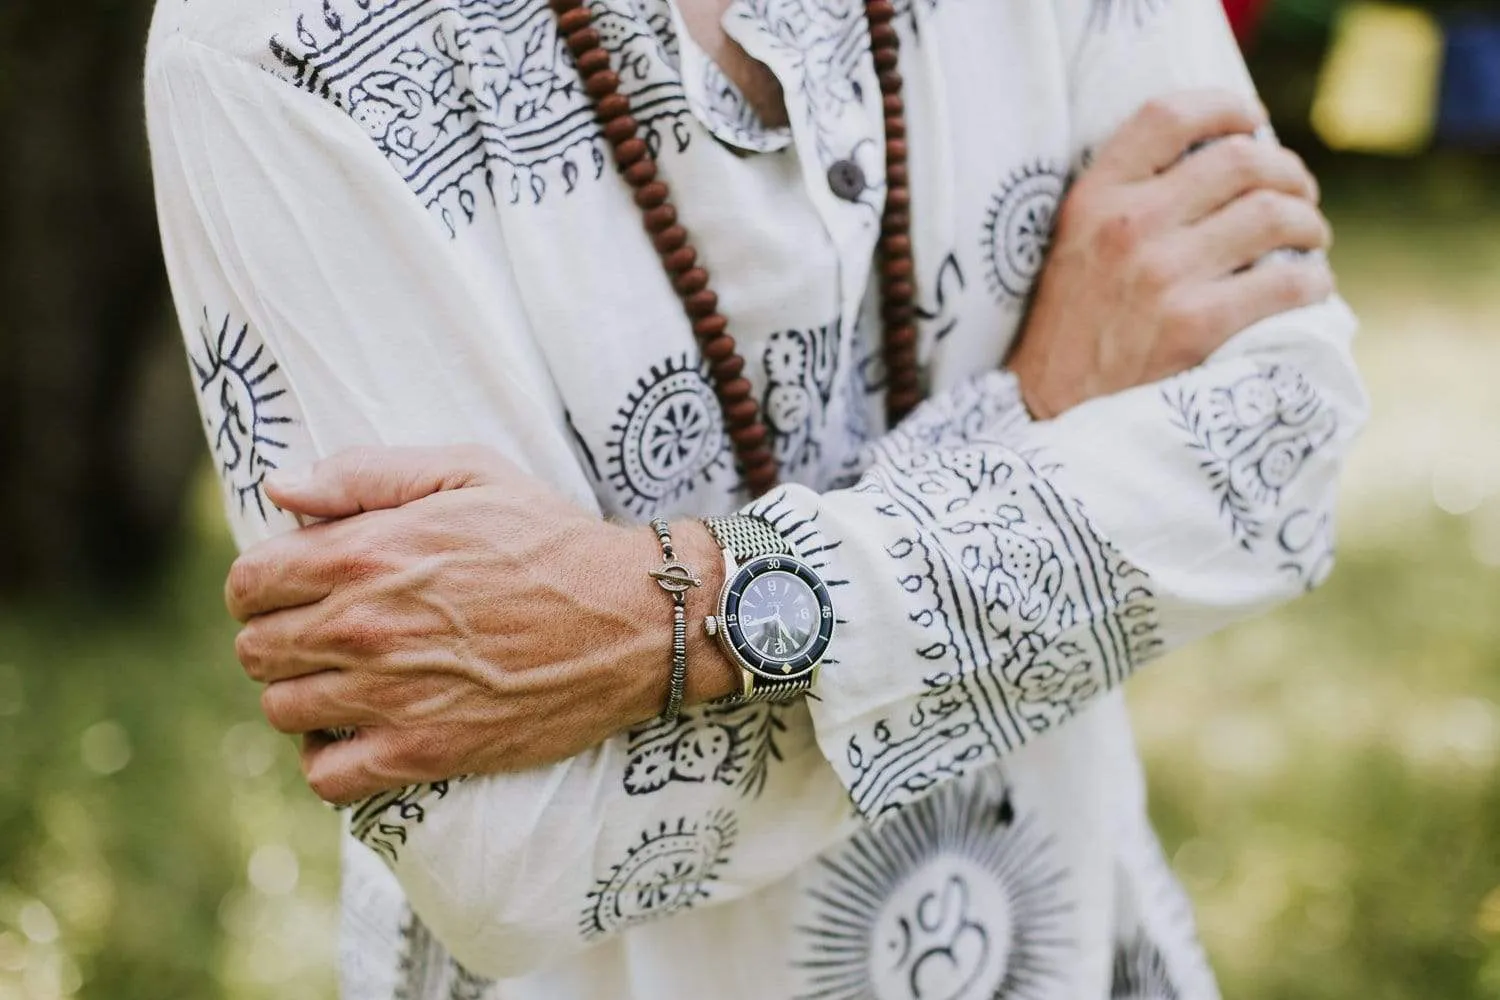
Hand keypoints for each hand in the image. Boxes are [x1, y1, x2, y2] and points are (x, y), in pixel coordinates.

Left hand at [226, 445, 733, 803]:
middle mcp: (363, 627)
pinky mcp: (423, 753)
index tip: (293, 587)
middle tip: (325, 630)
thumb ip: (365, 473)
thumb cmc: (550, 537)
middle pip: (256, 649)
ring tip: (342, 679)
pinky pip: (326, 776)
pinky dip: (326, 757)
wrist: (631, 618)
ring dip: (301, 693)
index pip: (249, 583)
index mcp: (364, 554)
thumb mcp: (467, 471)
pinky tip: (353, 731)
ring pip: (281, 709)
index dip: (262, 584)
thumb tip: (280, 489)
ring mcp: (389, 696)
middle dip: (279, 635)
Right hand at [1008, 89, 1334, 418]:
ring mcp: (1163, 276)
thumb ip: (1126, 201)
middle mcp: (1129, 227)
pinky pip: (1286, 283)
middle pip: (1241, 160)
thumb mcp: (1074, 246)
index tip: (1253, 122)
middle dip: (1288, 172)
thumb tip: (1220, 161)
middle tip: (1299, 195)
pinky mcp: (1195, 327)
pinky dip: (1313, 282)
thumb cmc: (1071, 329)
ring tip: (1310, 240)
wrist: (1049, 414)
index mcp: (1094, 199)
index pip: (1168, 115)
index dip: (1225, 107)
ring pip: (1274, 215)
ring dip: (1309, 223)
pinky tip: (1310, 289)